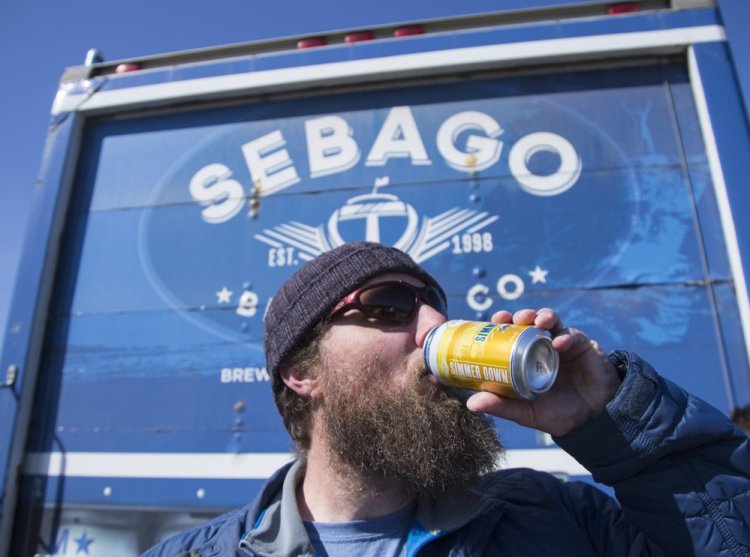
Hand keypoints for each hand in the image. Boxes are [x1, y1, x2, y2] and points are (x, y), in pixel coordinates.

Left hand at [465, 308, 620, 436]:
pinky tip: (559, 343)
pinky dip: (565, 336)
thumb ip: (503, 406)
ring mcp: (561, 344)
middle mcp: (541, 346)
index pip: (510, 335)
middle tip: (510, 317)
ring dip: (541, 316)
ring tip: (535, 320)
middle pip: (527, 323)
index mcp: (525, 358)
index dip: (500, 325)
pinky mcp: (582, 345)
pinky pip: (572, 336)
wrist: (594, 418)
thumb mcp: (528, 412)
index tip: (491, 321)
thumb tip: (471, 404)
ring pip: (549, 321)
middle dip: (518, 315)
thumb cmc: (558, 413)